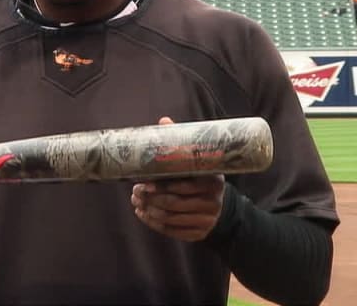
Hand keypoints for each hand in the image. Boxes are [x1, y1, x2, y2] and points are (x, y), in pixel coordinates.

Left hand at [131, 117, 224, 241]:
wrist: (221, 208)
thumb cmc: (202, 179)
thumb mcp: (198, 161)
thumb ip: (181, 145)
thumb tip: (164, 121)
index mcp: (213, 181)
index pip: (184, 185)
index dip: (161, 185)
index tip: (143, 181)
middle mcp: (212, 202)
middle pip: (175, 203)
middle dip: (151, 198)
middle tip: (135, 191)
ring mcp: (206, 220)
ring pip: (171, 218)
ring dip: (149, 210)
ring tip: (136, 201)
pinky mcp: (199, 234)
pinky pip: (172, 231)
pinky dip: (154, 223)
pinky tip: (143, 214)